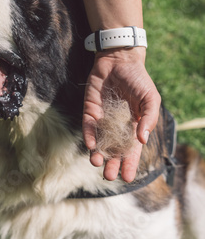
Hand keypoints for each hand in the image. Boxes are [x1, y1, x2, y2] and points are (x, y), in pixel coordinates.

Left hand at [82, 48, 160, 181]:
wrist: (119, 60)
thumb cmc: (138, 79)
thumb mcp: (150, 99)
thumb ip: (148, 118)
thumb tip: (142, 140)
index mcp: (134, 126)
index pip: (132, 150)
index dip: (130, 164)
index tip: (128, 178)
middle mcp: (117, 125)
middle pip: (114, 150)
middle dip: (111, 164)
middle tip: (109, 176)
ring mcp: (103, 118)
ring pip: (99, 142)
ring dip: (98, 153)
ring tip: (97, 164)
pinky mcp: (90, 110)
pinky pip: (88, 127)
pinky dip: (89, 136)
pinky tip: (91, 146)